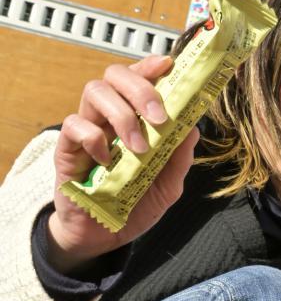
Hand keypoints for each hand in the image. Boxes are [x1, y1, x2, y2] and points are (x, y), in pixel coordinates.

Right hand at [49, 54, 198, 273]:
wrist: (104, 235)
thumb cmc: (134, 204)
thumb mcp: (167, 185)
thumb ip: (179, 158)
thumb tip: (193, 127)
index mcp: (135, 119)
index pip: (138, 79)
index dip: (151, 67)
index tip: (168, 64)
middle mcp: (109, 117)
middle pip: (114, 76)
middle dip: (140, 88)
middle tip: (159, 117)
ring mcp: (87, 130)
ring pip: (95, 92)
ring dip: (123, 115)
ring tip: (139, 148)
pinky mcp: (67, 149)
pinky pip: (75, 126)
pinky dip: (95, 137)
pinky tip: (108, 159)